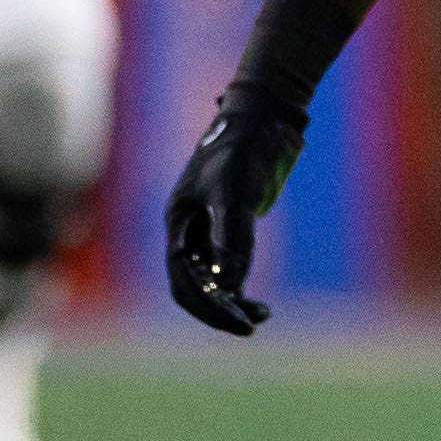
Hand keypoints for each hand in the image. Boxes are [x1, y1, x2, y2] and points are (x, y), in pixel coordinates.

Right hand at [163, 87, 307, 336]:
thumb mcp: (235, 188)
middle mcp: (188, 231)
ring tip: (262, 315)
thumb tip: (229, 283)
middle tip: (251, 325)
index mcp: (178, 223)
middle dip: (218, 309)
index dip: (208, 306)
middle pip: (193, 286)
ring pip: (211, 280)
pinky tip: (258, 299)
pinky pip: (227, 267)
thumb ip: (232, 234)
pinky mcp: (229, 224)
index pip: (183, 281)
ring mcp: (207, 228)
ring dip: (231, 301)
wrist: (263, 114)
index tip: (237, 321)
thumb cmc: (243, 146)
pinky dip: (240, 285)